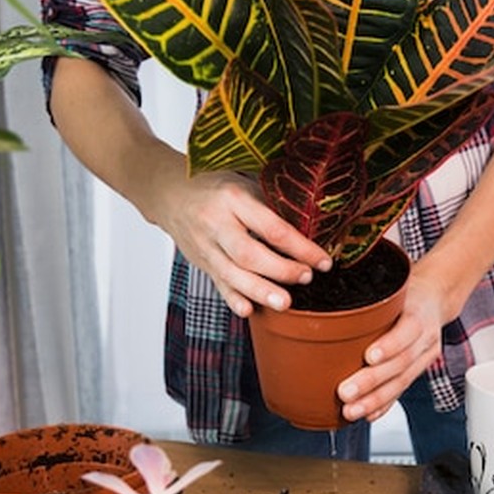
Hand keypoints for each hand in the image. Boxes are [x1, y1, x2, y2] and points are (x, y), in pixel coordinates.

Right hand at [154, 169, 332, 317]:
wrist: (170, 193)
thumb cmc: (215, 186)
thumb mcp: (245, 183)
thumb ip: (273, 202)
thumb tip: (314, 224)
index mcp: (234, 198)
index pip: (272, 228)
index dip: (301, 247)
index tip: (322, 260)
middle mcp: (216, 223)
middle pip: (249, 254)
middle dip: (281, 271)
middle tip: (306, 277)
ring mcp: (205, 246)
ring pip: (232, 274)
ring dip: (260, 292)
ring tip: (285, 303)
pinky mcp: (201, 262)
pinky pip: (217, 284)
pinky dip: (233, 299)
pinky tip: (249, 310)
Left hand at [336, 268, 449, 422]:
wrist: (436, 298)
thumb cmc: (408, 292)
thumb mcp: (393, 288)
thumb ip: (369, 302)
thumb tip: (327, 310)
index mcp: (418, 312)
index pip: (408, 329)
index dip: (390, 345)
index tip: (368, 357)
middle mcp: (425, 337)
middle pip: (401, 362)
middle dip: (372, 381)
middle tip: (346, 392)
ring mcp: (425, 356)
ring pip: (402, 381)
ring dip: (374, 400)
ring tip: (351, 410)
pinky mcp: (420, 369)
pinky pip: (402, 390)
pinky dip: (384, 405)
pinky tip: (368, 415)